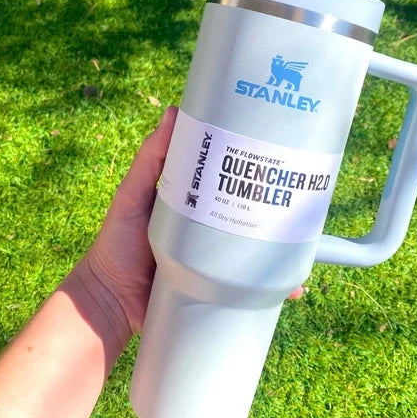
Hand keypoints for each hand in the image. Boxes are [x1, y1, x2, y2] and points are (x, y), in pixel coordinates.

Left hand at [77, 106, 304, 344]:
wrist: (110, 305)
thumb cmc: (116, 245)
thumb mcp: (132, 196)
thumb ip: (150, 160)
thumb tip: (173, 112)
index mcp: (195, 201)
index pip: (228, 178)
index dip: (251, 167)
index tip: (278, 154)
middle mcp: (210, 227)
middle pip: (249, 213)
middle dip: (275, 209)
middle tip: (300, 200)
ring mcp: (216, 257)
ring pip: (256, 249)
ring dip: (281, 248)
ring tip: (306, 245)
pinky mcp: (217, 285)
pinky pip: (249, 282)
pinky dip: (272, 285)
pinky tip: (294, 286)